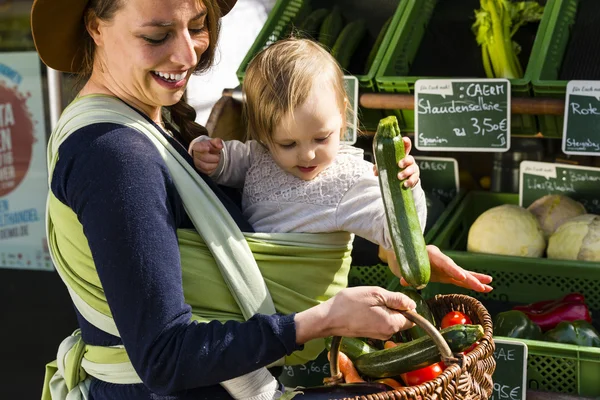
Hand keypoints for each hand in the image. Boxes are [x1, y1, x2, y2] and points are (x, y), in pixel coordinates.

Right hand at [190, 137, 222, 174]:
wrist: (208, 153)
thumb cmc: (210, 147)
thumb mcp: (213, 142)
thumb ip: (217, 142)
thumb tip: (220, 145)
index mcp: (197, 146)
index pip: (197, 147)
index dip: (202, 148)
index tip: (208, 148)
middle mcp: (195, 155)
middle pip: (203, 158)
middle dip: (213, 158)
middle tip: (218, 157)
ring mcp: (197, 163)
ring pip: (205, 166)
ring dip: (214, 164)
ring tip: (218, 161)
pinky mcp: (200, 169)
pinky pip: (207, 171)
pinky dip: (213, 169)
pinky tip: (215, 165)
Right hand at [294, 286, 416, 343]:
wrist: (328, 318)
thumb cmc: (350, 304)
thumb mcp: (375, 294)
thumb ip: (397, 299)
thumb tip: (412, 304)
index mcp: (392, 324)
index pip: (412, 317)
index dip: (405, 305)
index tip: (390, 297)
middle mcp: (388, 333)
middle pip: (401, 319)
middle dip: (393, 306)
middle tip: (376, 298)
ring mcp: (379, 335)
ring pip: (390, 319)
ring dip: (383, 309)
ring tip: (367, 303)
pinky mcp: (371, 334)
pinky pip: (381, 322)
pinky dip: (375, 314)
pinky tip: (363, 309)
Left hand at [373, 136, 419, 187]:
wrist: (400, 181)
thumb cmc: (393, 169)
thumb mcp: (386, 166)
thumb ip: (380, 167)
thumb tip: (375, 171)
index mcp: (402, 155)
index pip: (406, 146)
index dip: (406, 142)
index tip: (404, 140)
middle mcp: (409, 161)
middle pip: (410, 158)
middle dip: (405, 161)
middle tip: (399, 164)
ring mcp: (413, 169)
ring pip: (413, 168)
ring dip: (406, 172)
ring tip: (399, 177)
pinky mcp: (415, 177)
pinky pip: (415, 178)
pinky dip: (410, 181)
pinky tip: (405, 184)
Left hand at [386, 245, 492, 292]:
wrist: (402, 254)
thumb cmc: (402, 259)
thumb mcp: (402, 265)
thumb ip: (406, 273)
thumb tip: (404, 281)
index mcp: (431, 254)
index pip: (443, 262)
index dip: (453, 269)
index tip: (461, 276)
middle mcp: (441, 259)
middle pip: (456, 268)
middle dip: (469, 278)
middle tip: (480, 286)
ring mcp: (445, 267)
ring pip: (462, 274)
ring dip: (475, 280)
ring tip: (489, 286)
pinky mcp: (447, 274)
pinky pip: (460, 279)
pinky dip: (471, 284)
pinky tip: (484, 288)